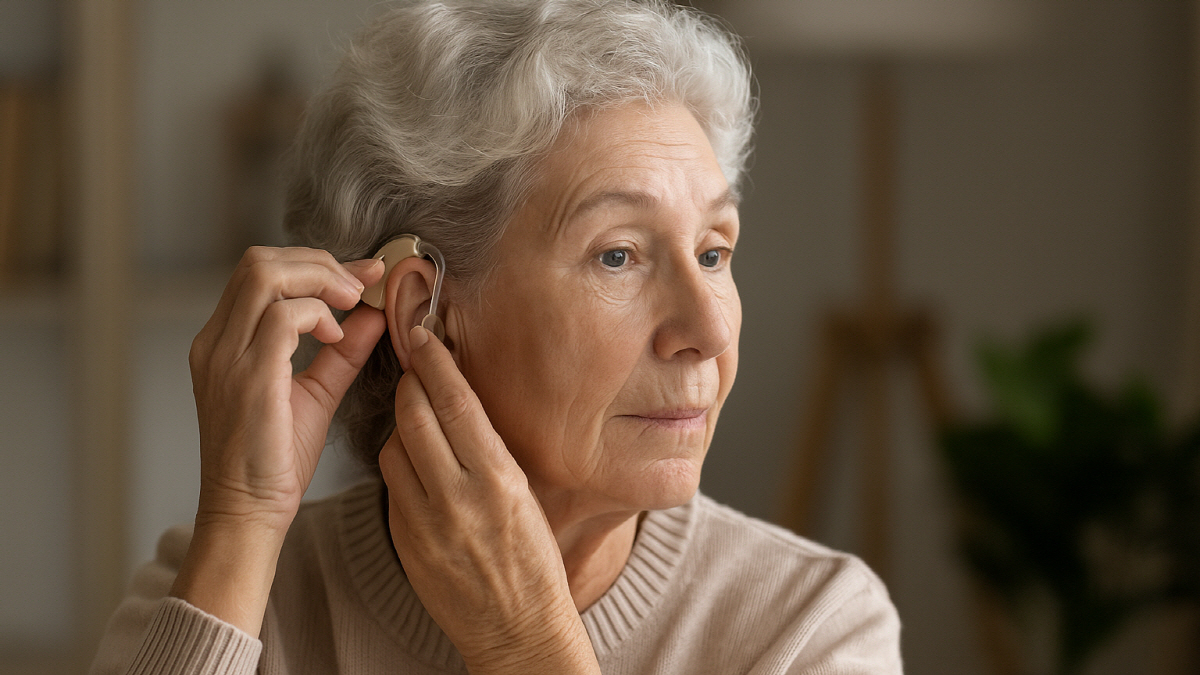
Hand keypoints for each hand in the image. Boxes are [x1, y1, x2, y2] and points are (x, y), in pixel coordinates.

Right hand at [172, 246, 384, 634]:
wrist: (248, 512)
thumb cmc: (275, 461)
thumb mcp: (316, 393)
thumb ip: (342, 352)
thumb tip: (374, 313)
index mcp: (224, 341)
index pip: (260, 271)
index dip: (315, 263)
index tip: (364, 275)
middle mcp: (216, 342)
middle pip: (259, 261)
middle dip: (320, 262)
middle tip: (360, 286)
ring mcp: (225, 356)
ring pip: (267, 275)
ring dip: (320, 279)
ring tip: (351, 305)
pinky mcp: (247, 377)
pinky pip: (284, 317)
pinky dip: (318, 315)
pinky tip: (335, 338)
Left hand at [380, 326, 599, 674]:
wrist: (518, 631)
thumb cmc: (534, 564)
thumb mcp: (527, 497)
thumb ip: (492, 454)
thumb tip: (462, 406)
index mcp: (499, 480)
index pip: (455, 404)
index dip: (435, 363)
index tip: (423, 336)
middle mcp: (458, 498)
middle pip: (414, 416)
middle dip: (410, 382)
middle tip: (414, 364)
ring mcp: (425, 522)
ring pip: (393, 447)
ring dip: (400, 423)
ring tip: (416, 416)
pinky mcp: (404, 541)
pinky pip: (391, 485)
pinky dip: (398, 463)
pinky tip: (414, 462)